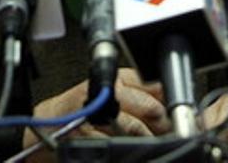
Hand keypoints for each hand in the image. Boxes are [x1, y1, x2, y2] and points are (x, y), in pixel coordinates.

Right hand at [14, 68, 168, 159]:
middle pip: (150, 108)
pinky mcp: (85, 136)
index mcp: (117, 77)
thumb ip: (141, 92)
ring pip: (135, 127)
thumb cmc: (82, 106)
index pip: (154, 87)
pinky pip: (115, 144)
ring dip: (148, 139)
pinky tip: (131, 149)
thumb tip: (170, 97)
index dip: (170, 103)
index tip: (180, 114)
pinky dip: (127, 148)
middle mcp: (107, 92)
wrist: (47, 122)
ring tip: (154, 142)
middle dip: (164, 124)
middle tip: (171, 132)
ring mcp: (96, 114)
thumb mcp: (112, 90)